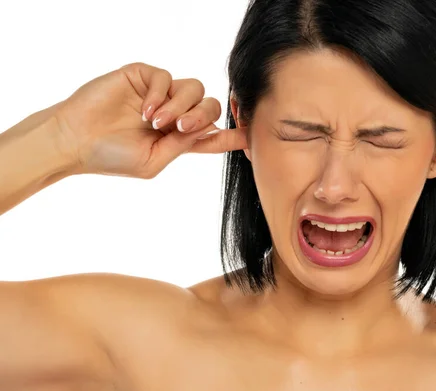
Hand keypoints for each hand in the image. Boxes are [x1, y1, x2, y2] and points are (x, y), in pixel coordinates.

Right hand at [52, 62, 246, 177]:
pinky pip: (167, 77)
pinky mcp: (143, 77)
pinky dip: (160, 94)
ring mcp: (159, 94)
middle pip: (209, 106)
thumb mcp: (154, 161)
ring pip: (194, 88)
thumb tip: (210, 129)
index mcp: (179, 138)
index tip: (252, 135)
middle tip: (179, 129)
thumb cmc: (111, 157)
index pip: (214, 134)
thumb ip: (184, 145)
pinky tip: (145, 111)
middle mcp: (174, 114)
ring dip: (180, 107)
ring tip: (156, 123)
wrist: (75, 141)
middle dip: (201, 117)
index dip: (234, 134)